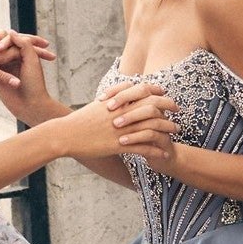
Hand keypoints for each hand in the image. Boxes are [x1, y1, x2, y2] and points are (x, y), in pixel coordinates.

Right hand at [0, 28, 55, 111]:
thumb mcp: (31, 61)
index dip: (4, 40)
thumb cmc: (34, 84)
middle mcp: (15, 58)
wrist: (30, 105)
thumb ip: (24, 45)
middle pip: (2, 43)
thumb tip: (10, 32)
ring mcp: (6, 68)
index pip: (13, 39)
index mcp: (25, 53)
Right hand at [59, 84, 178, 168]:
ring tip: (176, 131)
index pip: (143, 90)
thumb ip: (113, 97)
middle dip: (168, 106)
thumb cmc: (79, 121)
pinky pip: (143, 148)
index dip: (156, 91)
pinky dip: (156, 151)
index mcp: (116, 102)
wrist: (65, 135)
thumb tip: (124, 90)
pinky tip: (164, 153)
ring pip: (151, 127)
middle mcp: (122, 113)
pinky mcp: (118, 145)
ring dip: (167, 128)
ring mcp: (121, 129)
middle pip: (152, 106)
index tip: (164, 94)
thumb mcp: (97, 105)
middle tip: (177, 110)